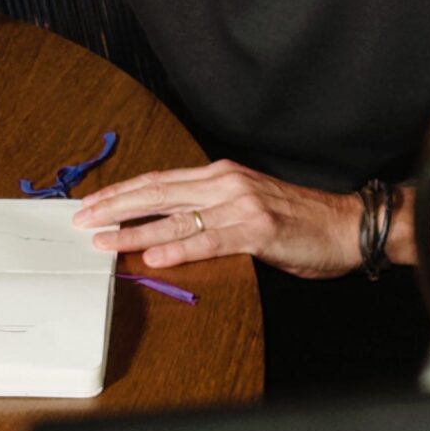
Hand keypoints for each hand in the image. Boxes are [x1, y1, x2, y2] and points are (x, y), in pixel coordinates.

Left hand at [76, 160, 390, 281]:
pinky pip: (208, 240)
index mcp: (221, 175)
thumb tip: (169, 227)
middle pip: (158, 192)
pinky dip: (177, 247)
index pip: (160, 181)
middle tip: (82, 218)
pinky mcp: (256, 231)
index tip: (92, 204)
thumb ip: (212, 210)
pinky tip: (152, 255)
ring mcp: (240, 205)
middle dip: (115, 206)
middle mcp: (226, 183)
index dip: (122, 192)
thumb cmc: (300, 221)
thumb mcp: (248, 205)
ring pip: (176, 217)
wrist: (347, 225)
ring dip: (134, 229)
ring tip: (103, 239)